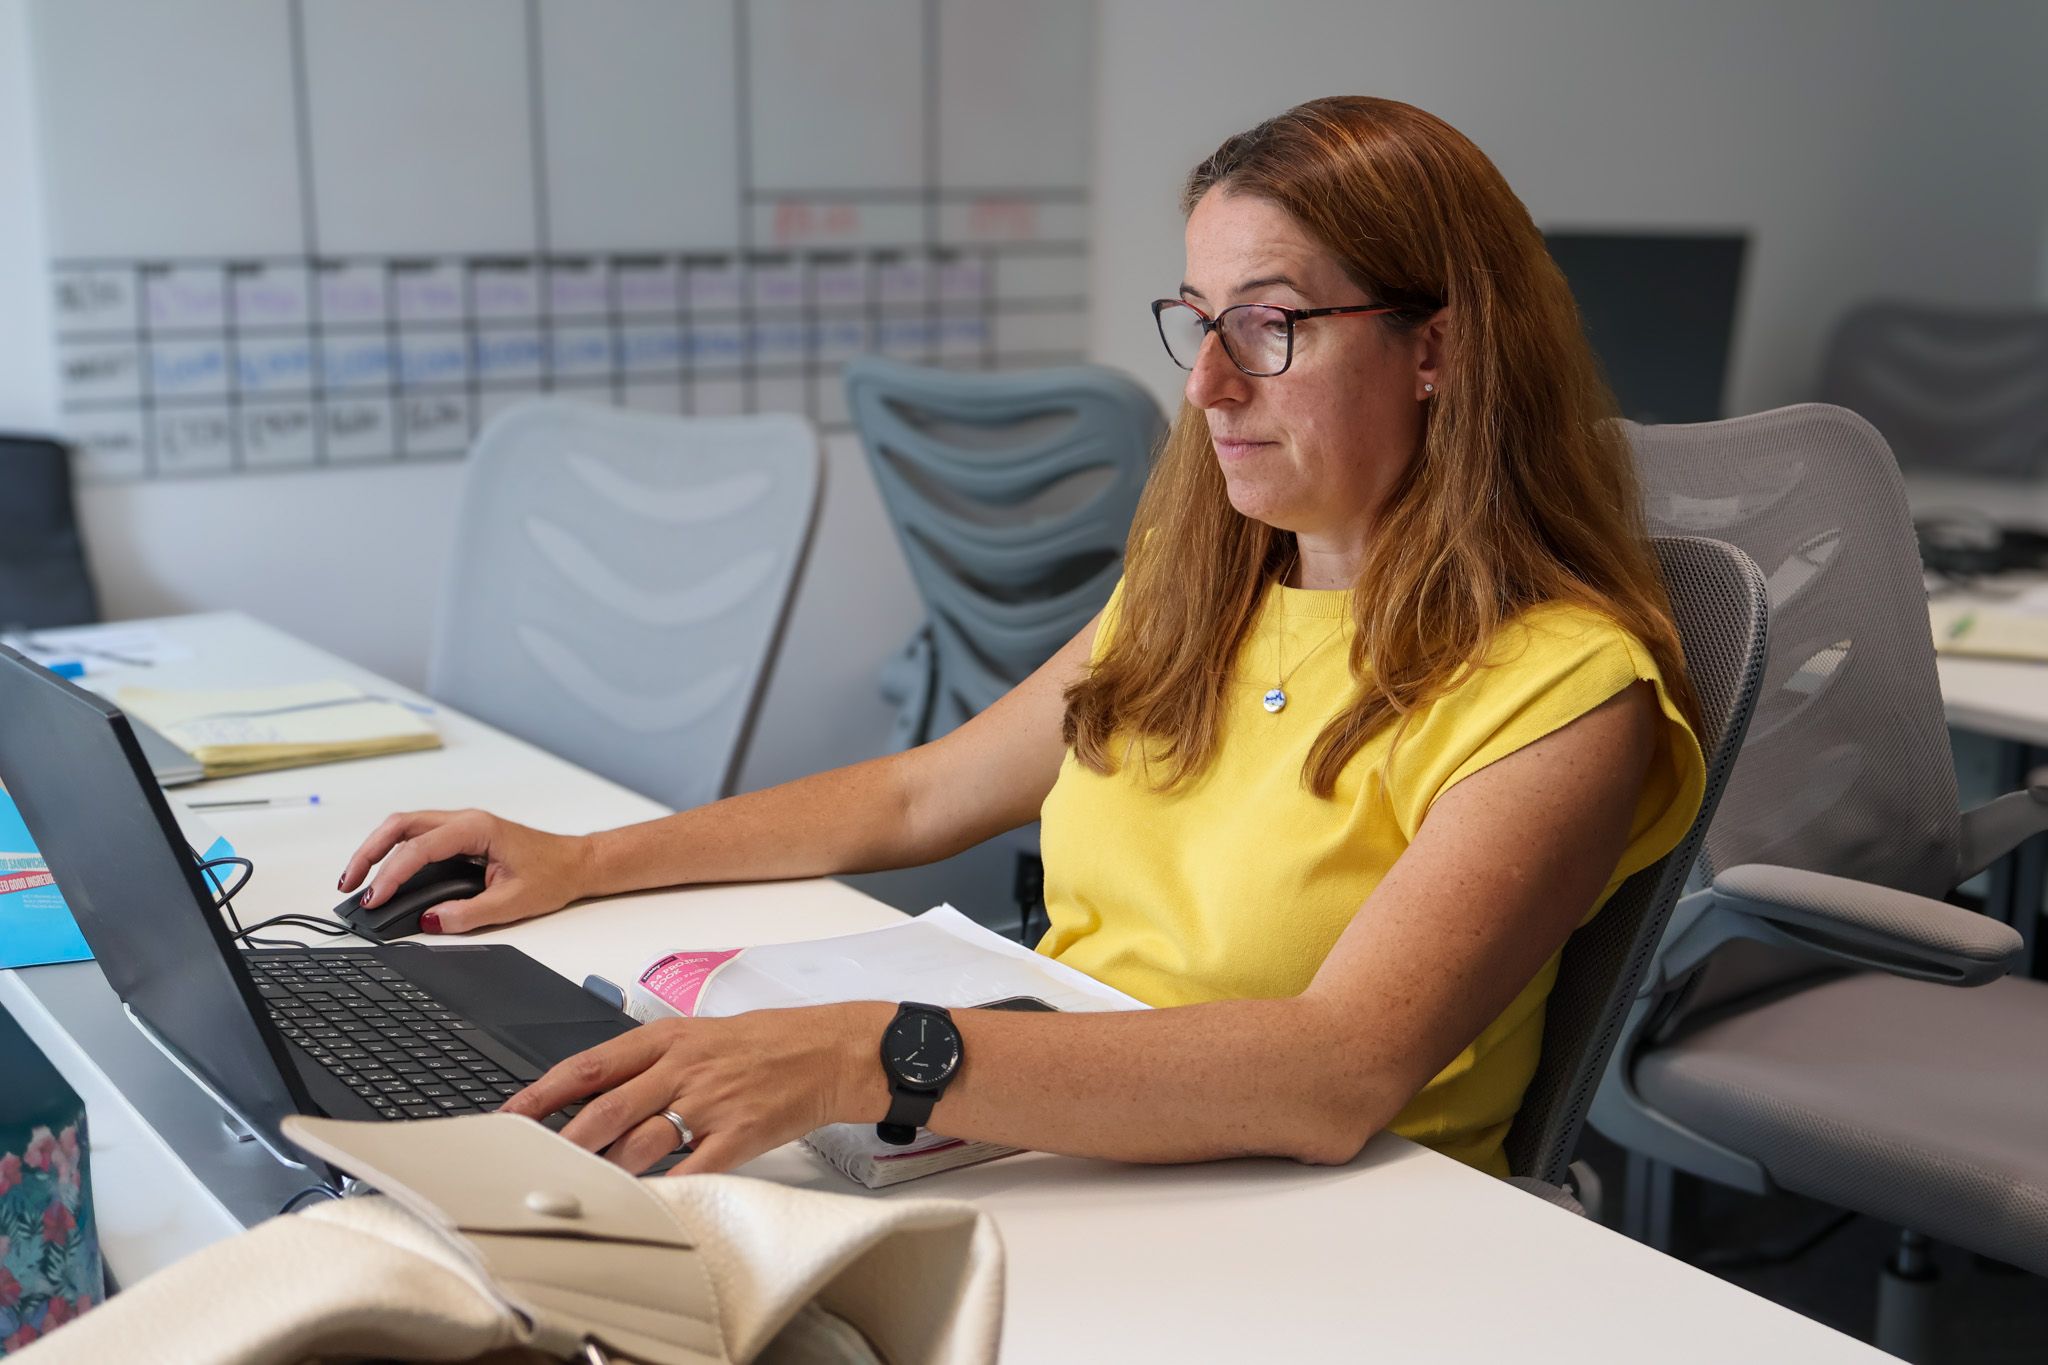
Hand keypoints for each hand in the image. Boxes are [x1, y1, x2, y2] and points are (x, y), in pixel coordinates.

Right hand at [338, 808, 591, 933]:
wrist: (576, 862)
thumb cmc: (553, 874)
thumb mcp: (513, 903)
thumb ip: (469, 914)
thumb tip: (431, 921)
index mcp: (476, 829)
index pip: (420, 848)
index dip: (391, 875)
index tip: (374, 899)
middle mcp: (464, 820)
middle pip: (400, 825)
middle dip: (368, 853)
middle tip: (348, 885)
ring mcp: (460, 826)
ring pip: (404, 827)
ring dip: (376, 850)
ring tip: (356, 882)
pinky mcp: (459, 837)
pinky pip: (417, 838)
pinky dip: (393, 852)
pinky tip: (382, 875)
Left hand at [499, 1003, 890, 1174]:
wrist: (832, 1050)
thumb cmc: (771, 1042)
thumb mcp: (703, 1034)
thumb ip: (652, 1061)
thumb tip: (599, 1091)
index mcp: (669, 1039)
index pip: (591, 1065)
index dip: (544, 1092)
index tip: (512, 1115)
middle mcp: (683, 1068)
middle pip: (606, 1108)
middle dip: (562, 1140)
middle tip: (530, 1163)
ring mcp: (710, 1103)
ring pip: (640, 1141)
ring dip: (605, 1168)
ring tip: (579, 1186)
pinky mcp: (738, 1135)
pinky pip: (690, 1169)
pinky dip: (662, 1188)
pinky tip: (641, 1200)